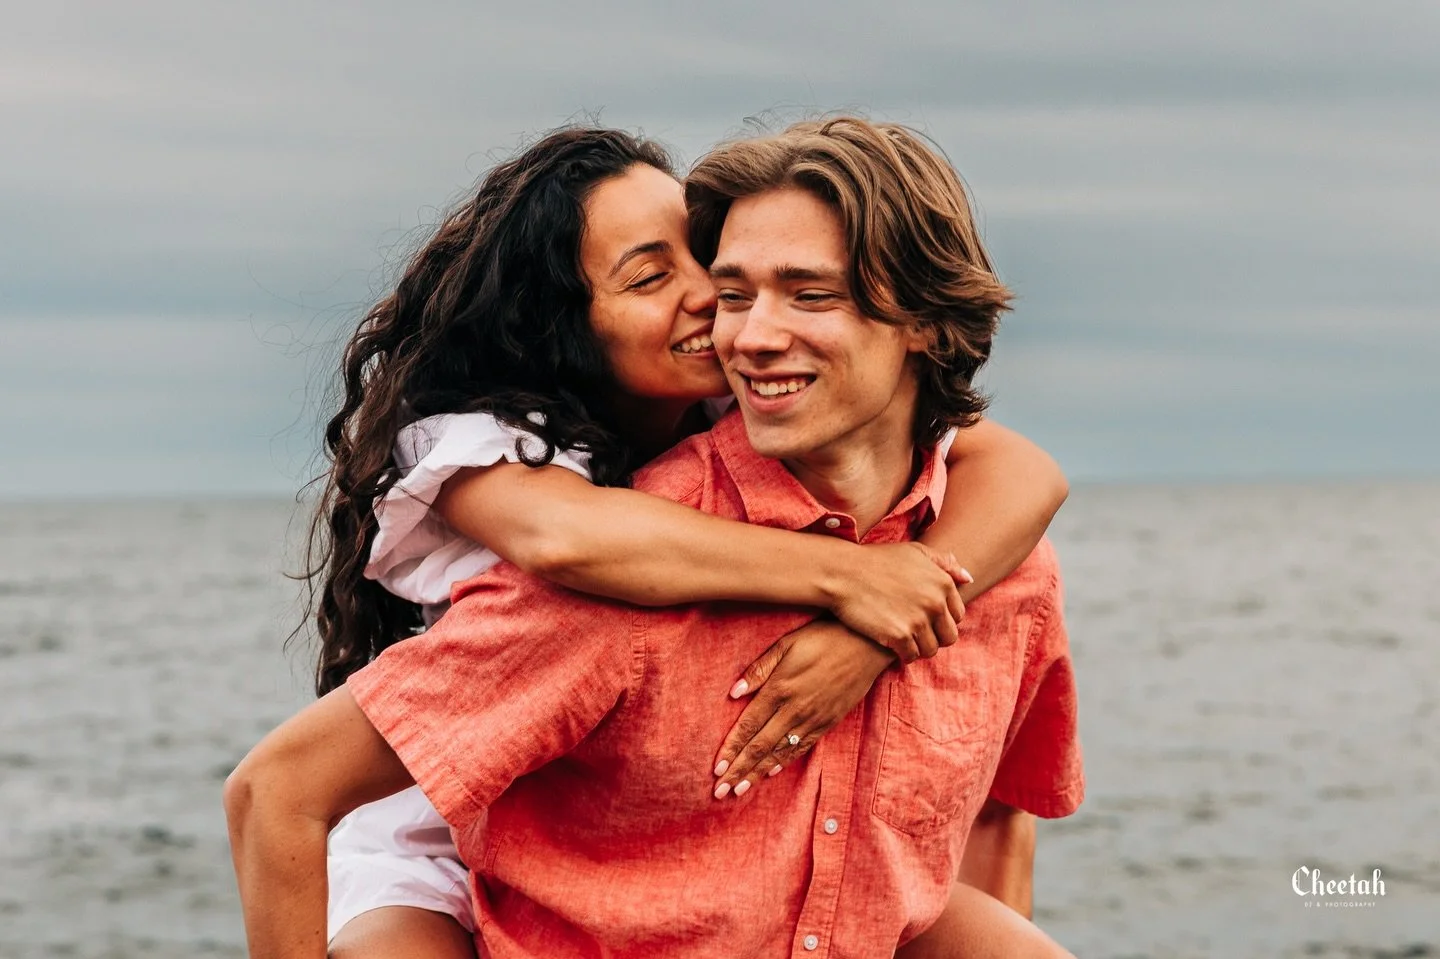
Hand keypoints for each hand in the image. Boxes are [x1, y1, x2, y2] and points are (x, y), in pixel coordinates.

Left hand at [711, 619, 891, 799]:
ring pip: (779, 752)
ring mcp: (813, 718)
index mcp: (779, 688)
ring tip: (739, 790)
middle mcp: (794, 709)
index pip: (748, 725)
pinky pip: (802, 748)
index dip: (730, 749)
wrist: (868, 644)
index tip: (716, 769)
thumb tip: (734, 693)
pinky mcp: (828, 722)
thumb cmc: (824, 638)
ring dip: (756, 773)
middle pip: (759, 746)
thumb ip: (760, 669)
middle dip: (738, 770)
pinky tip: (770, 773)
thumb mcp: (787, 644)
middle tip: (720, 791)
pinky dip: (784, 762)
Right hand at [828, 542, 971, 662]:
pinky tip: (891, 644)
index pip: (957, 615)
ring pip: (930, 650)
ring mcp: (917, 620)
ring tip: (902, 639)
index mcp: (942, 583)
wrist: (842, 573)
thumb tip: (968, 578)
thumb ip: (943, 563)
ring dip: (918, 648)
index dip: (940, 619)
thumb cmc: (876, 561)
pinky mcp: (898, 636)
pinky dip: (902, 654)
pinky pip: (910, 656)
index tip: (923, 617)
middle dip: (933, 637)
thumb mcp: (913, 552)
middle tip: (913, 632)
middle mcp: (935, 602)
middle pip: (948, 636)